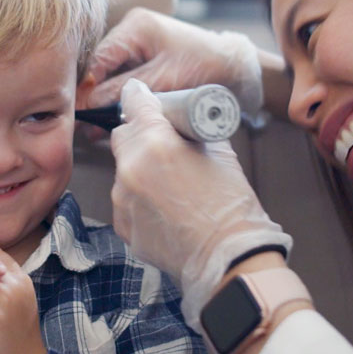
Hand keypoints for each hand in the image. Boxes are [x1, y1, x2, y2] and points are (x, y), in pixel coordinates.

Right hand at [86, 8, 263, 114]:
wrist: (238, 70)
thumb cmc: (207, 67)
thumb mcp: (163, 81)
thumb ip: (125, 91)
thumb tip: (91, 103)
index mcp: (136, 27)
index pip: (98, 57)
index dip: (87, 86)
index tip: (79, 111)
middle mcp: (133, 31)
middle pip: (102, 67)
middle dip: (94, 96)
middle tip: (84, 124)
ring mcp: (139, 46)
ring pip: (111, 76)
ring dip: (105, 100)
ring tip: (94, 127)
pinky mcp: (147, 61)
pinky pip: (124, 80)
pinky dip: (118, 99)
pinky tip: (110, 119)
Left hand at [110, 79, 291, 332]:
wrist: (227, 259)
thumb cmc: (230, 208)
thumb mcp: (220, 154)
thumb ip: (193, 133)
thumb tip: (182, 123)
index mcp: (156, 144)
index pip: (136, 104)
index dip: (138, 96)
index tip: (138, 94)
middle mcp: (131, 168)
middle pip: (122, 135)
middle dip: (139, 135)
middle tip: (162, 144)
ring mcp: (123, 198)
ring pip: (122, 170)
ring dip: (139, 170)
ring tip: (170, 186)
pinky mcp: (122, 224)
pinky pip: (125, 199)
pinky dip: (138, 199)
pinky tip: (164, 209)